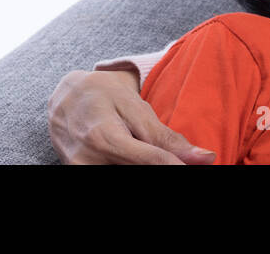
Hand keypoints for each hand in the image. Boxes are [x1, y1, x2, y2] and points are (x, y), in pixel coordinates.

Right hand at [47, 68, 215, 164]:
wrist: (64, 97)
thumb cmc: (103, 95)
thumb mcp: (135, 107)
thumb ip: (166, 137)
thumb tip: (205, 158)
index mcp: (103, 137)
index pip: (150, 160)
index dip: (176, 165)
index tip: (200, 166)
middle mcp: (86, 160)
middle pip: (137, 170)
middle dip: (162, 163)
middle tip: (175, 157)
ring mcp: (79, 170)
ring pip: (124, 174)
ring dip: (144, 164)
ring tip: (148, 147)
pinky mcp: (76, 174)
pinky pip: (110, 174)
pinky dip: (129, 164)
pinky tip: (136, 157)